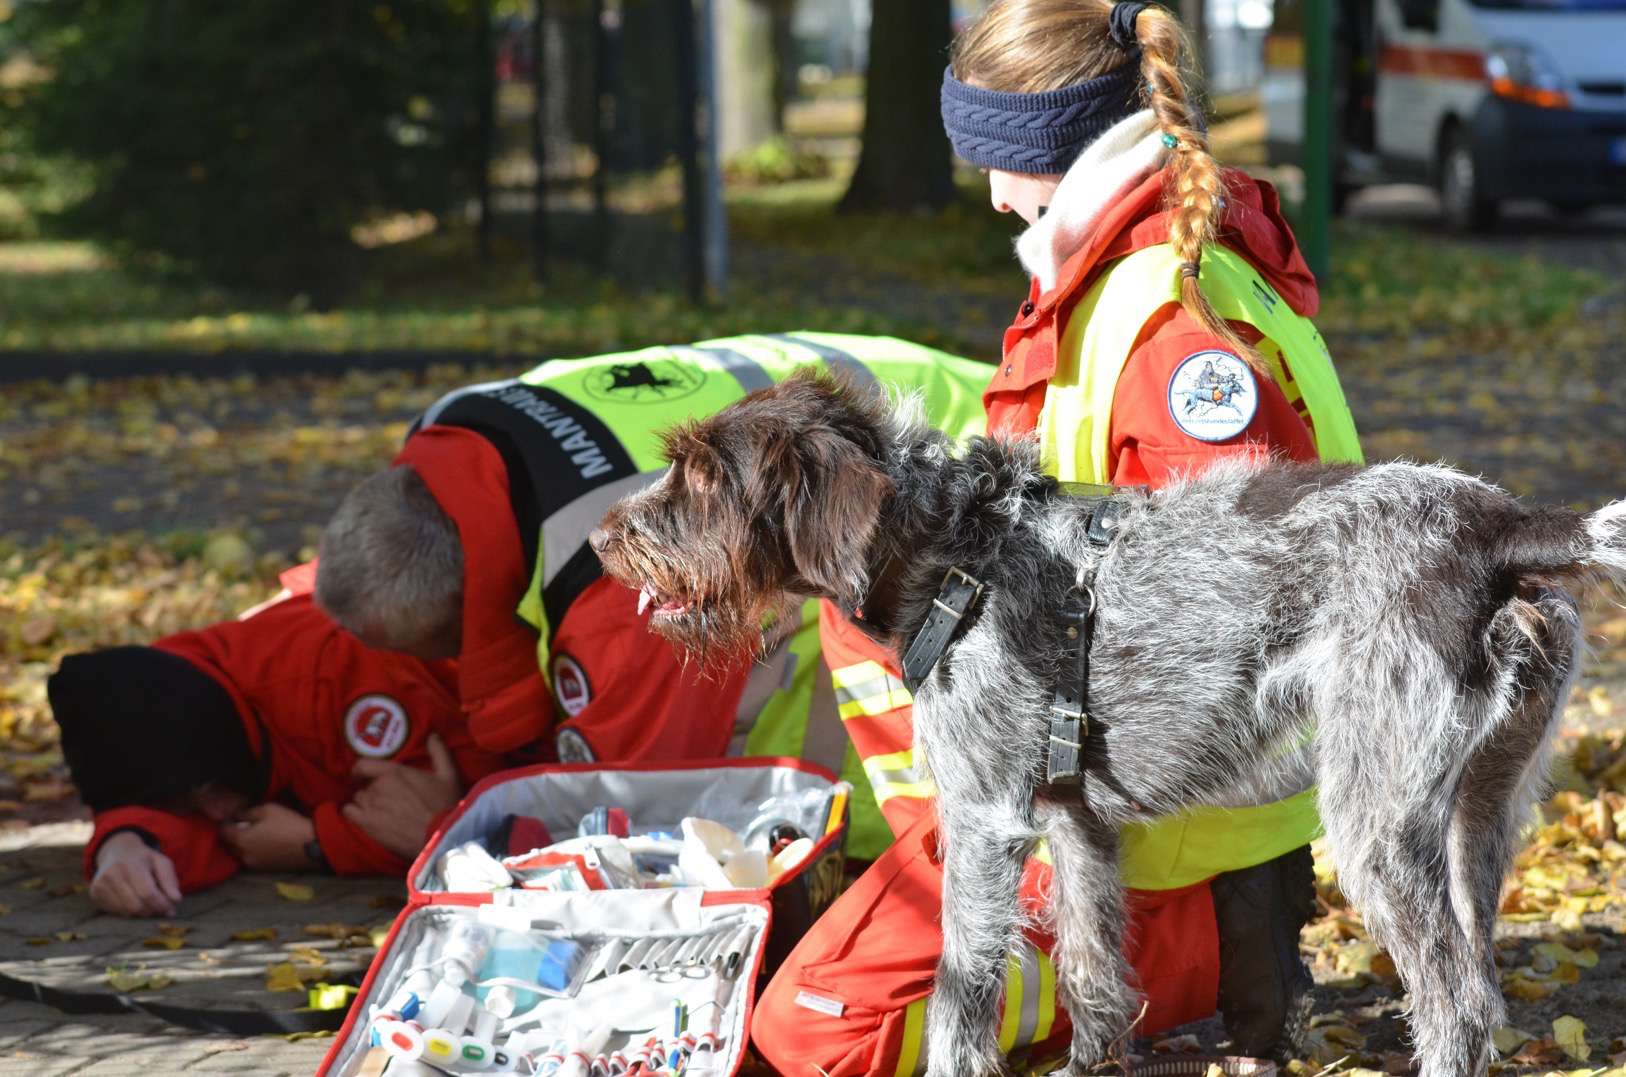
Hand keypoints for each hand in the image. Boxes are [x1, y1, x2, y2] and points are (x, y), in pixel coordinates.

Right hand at [90, 832, 181, 917]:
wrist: (117, 851)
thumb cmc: (144, 859)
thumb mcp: (161, 862)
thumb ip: (170, 880)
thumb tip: (176, 900)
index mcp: (131, 864)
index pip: (147, 893)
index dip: (161, 904)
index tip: (171, 909)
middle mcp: (112, 874)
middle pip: (136, 905)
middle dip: (153, 910)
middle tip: (162, 909)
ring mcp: (100, 885)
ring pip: (126, 912)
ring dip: (142, 912)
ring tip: (149, 904)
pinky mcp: (95, 894)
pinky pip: (116, 912)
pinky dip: (130, 911)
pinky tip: (134, 901)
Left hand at [220, 803, 317, 871]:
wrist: (311, 845)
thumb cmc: (288, 824)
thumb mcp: (267, 809)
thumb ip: (246, 812)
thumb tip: (236, 816)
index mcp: (240, 840)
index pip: (222, 831)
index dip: (225, 821)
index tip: (232, 815)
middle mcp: (243, 855)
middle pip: (229, 844)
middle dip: (233, 833)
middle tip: (243, 823)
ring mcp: (254, 864)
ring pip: (240, 852)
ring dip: (243, 843)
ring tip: (256, 833)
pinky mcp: (264, 869)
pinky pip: (251, 858)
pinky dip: (253, 850)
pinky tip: (265, 842)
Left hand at [343, 733, 462, 859]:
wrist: (439, 837)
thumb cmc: (445, 804)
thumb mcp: (448, 775)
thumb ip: (439, 752)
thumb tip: (432, 735)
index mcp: (394, 772)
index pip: (362, 764)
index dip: (360, 770)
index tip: (363, 775)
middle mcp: (378, 786)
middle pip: (363, 785)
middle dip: (370, 790)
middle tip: (383, 798)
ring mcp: (370, 806)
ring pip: (356, 799)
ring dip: (363, 802)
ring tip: (376, 810)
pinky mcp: (367, 824)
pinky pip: (348, 812)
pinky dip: (352, 813)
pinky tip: (363, 817)